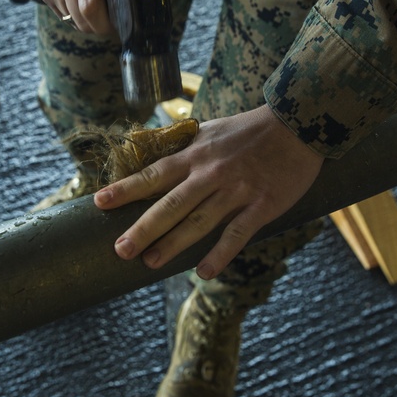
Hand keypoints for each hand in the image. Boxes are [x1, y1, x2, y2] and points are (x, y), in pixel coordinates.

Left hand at [94, 105, 323, 279]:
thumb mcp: (209, 129)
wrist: (296, 124)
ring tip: (150, 262)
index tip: (100, 202)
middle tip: (120, 250)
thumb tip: (142, 145)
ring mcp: (236, 190)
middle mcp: (210, 173)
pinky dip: (220, 254)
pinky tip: (203, 272)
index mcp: (195, 155)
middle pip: (170, 204)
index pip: (153, 174)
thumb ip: (178, 143)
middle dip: (143, 227)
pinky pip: (238, 233)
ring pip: (199, 221)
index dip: (126, 188)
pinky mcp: (262, 204)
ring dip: (173, 244)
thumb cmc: (249, 129)